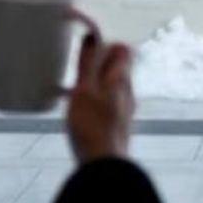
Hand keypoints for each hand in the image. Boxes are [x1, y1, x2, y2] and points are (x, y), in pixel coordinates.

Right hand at [66, 34, 134, 163]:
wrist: (104, 167)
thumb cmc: (92, 126)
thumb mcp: (84, 89)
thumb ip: (88, 62)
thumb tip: (93, 35)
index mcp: (121, 79)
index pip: (123, 49)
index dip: (105, 45)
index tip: (86, 53)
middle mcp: (128, 92)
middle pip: (117, 68)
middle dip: (97, 66)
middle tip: (76, 74)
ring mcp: (125, 110)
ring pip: (111, 87)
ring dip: (94, 85)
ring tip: (74, 95)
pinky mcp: (118, 126)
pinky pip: (108, 104)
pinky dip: (95, 102)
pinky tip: (80, 114)